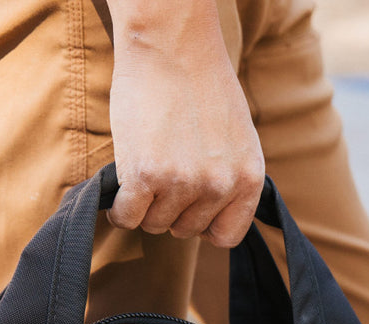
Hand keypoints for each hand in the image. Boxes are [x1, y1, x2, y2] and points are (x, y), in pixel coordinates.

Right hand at [104, 0, 264, 248]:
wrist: (171, 44)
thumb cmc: (199, 83)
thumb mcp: (236, 136)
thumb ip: (230, 175)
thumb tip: (212, 213)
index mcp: (248, 178)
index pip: (226, 235)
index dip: (203, 224)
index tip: (189, 206)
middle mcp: (220, 185)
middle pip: (185, 230)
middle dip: (170, 208)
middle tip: (162, 170)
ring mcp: (183, 182)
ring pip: (155, 224)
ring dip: (144, 204)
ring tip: (145, 165)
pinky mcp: (146, 176)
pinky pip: (127, 217)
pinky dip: (119, 208)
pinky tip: (123, 185)